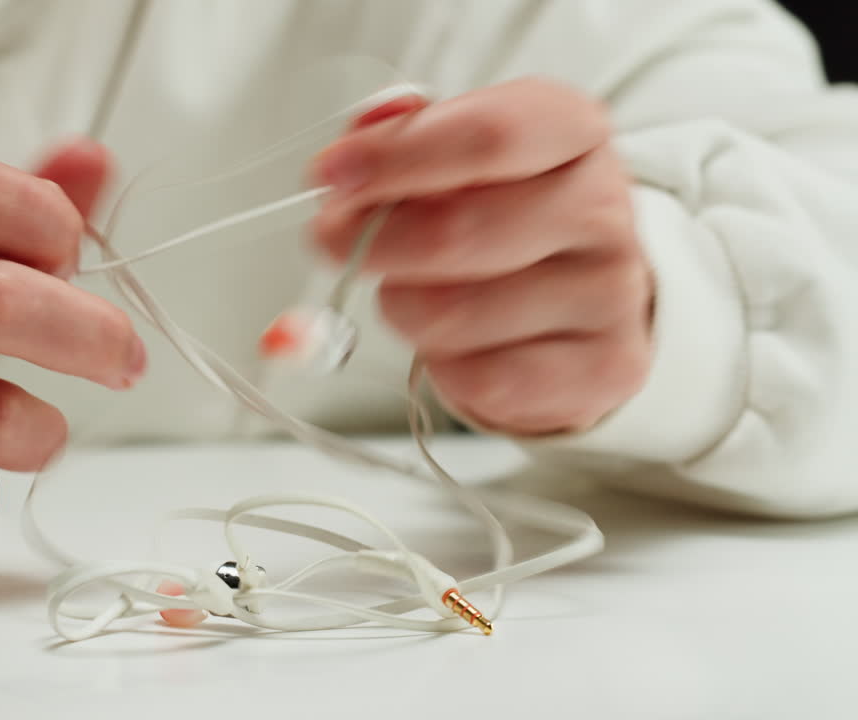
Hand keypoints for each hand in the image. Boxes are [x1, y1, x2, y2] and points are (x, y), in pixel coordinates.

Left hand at [312, 78, 652, 435]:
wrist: (579, 303)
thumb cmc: (500, 216)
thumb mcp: (455, 156)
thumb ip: (400, 136)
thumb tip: (355, 144)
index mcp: (570, 130)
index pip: (488, 135)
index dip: (394, 156)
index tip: (330, 173)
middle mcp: (603, 206)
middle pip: (454, 232)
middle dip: (371, 243)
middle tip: (336, 242)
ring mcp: (612, 291)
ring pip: (451, 314)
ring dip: (403, 308)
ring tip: (415, 294)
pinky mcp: (606, 366)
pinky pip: (478, 378)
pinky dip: (443, 366)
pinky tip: (459, 343)